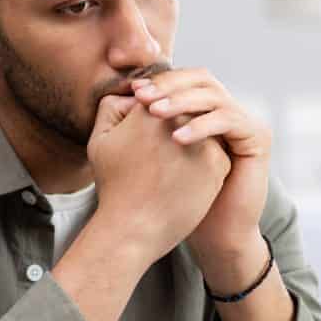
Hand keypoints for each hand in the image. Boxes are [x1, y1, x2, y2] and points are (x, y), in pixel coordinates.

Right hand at [88, 91, 230, 261]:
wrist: (135, 228)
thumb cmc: (115, 187)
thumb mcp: (101, 139)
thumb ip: (112, 106)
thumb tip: (136, 92)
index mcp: (152, 108)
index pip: (162, 96)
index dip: (154, 115)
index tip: (148, 138)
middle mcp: (182, 119)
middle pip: (184, 113)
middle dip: (175, 128)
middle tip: (160, 156)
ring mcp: (204, 140)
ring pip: (203, 132)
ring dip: (194, 143)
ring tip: (172, 168)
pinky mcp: (219, 162)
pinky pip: (215, 154)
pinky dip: (203, 164)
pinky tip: (185, 181)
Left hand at [127, 68, 271, 261]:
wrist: (215, 232)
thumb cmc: (181, 198)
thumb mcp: (158, 155)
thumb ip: (145, 125)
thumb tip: (123, 94)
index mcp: (206, 111)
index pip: (185, 80)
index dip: (160, 81)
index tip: (132, 90)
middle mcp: (228, 111)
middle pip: (202, 78)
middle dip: (170, 85)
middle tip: (143, 97)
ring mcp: (245, 122)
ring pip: (214, 96)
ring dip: (182, 102)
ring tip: (154, 113)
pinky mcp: (257, 137)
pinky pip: (229, 120)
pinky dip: (201, 125)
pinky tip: (177, 139)